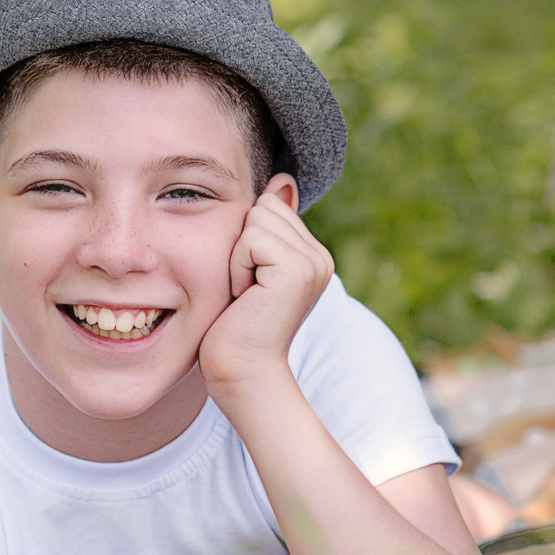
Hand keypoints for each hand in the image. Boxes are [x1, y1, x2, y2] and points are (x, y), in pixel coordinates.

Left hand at [197, 181, 334, 394]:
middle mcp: (319, 257)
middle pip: (264, 206)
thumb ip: (267, 229)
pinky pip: (251, 238)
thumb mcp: (249, 270)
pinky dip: (236, 266)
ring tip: (245, 294)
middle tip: (245, 290)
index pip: (270, 206)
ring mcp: (314, 263)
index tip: (249, 284)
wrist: (241, 374)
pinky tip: (244, 297)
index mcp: (311, 255)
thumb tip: (282, 180)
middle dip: (241, 243)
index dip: (245, 240)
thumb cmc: (235, 329)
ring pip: (257, 218)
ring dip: (236, 256)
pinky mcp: (298, 270)